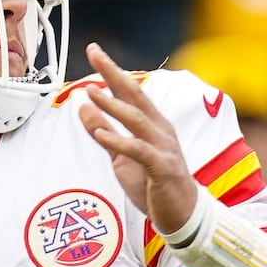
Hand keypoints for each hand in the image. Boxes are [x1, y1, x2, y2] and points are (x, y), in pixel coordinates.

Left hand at [77, 42, 197, 235]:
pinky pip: (139, 152)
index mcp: (152, 124)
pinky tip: (101, 135)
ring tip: (91, 92)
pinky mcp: (163, 169)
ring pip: (137, 120)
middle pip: (136, 96)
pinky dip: (119, 142)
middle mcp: (160, 130)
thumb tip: (83, 106)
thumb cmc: (153, 184)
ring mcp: (164, 148)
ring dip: (113, 106)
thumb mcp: (122, 156)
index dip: (112, 71)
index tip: (94, 51)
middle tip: (95, 54)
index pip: (131, 91)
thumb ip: (104, 131)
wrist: (183, 215)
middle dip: (114, 74)